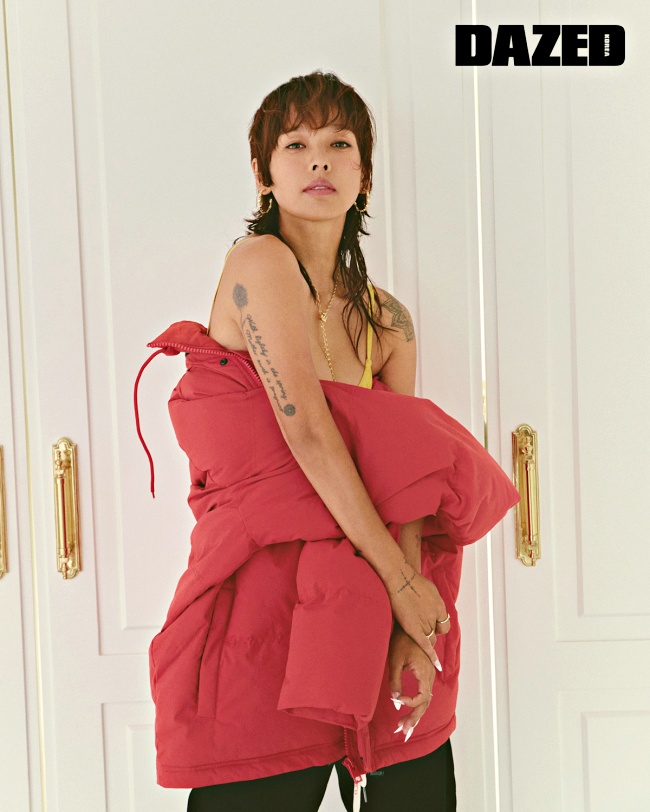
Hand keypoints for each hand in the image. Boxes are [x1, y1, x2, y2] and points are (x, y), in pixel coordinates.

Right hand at [384, 563, 449, 667]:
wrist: (399, 578)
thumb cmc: (412, 581)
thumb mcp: (430, 589)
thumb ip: (434, 601)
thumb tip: (433, 607)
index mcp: (440, 606)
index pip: (444, 625)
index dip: (437, 626)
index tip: (430, 625)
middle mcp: (435, 616)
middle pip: (435, 631)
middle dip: (429, 631)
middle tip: (417, 625)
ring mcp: (424, 622)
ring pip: (429, 637)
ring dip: (424, 636)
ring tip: (412, 630)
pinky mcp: (413, 628)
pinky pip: (425, 644)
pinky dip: (431, 654)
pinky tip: (436, 665)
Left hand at [388, 624, 437, 741]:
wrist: (411, 624)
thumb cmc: (401, 640)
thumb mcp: (395, 660)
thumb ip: (395, 682)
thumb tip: (395, 702)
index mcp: (425, 672)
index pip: (422, 697)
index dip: (410, 703)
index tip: (397, 700)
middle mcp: (430, 676)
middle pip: (425, 703)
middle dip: (414, 719)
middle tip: (401, 732)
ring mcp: (429, 675)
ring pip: (425, 701)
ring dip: (415, 715)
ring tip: (404, 729)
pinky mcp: (425, 674)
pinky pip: (424, 694)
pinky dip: (417, 706)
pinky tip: (409, 714)